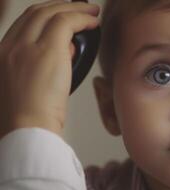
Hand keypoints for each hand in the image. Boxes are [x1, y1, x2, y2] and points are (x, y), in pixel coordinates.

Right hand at [0, 0, 99, 136]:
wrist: (27, 130)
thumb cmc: (30, 117)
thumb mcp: (28, 86)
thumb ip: (44, 63)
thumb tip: (67, 48)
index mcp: (2, 54)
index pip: (25, 24)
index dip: (46, 15)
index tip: (62, 16)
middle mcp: (10, 46)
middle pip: (36, 12)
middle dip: (60, 6)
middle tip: (78, 7)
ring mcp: (26, 46)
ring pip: (51, 12)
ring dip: (75, 8)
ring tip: (91, 11)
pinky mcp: (47, 51)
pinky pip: (67, 21)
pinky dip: (82, 17)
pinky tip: (94, 22)